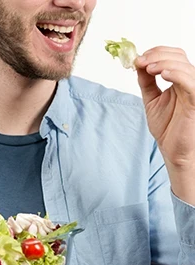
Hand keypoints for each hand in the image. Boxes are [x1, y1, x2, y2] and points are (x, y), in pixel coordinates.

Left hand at [135, 46, 194, 203]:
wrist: (172, 149)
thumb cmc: (166, 127)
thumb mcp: (151, 99)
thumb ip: (146, 82)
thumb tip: (138, 64)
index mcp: (179, 80)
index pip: (172, 56)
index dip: (156, 52)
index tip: (137, 59)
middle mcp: (188, 82)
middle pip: (178, 57)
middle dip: (156, 55)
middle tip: (139, 61)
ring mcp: (193, 91)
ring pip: (184, 66)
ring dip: (163, 62)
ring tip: (148, 68)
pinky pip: (190, 83)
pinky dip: (178, 75)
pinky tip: (163, 74)